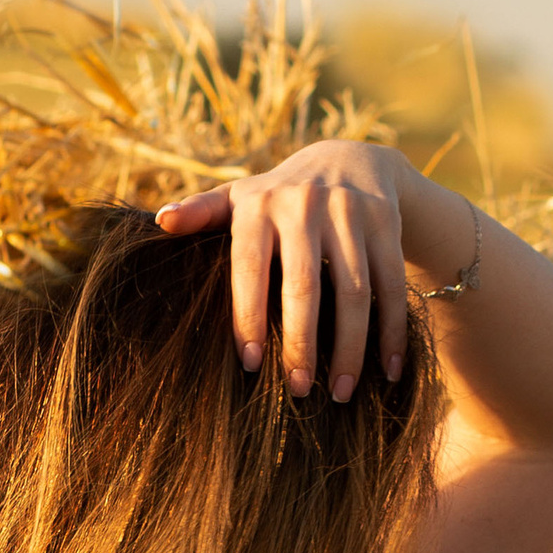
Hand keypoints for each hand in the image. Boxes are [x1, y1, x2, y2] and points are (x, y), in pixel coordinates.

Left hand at [155, 139, 423, 405]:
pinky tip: (387, 371)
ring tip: (340, 393)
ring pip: (354, 293)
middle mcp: (304, 205)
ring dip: (350, 349)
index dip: (248, 318)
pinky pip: (391, 285)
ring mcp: (349, 212)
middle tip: (299, 392)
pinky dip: (392, 332)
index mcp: (258, 206)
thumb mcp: (240, 198)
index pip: (250, 270)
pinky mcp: (386, 222)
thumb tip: (160, 222)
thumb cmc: (280, 197)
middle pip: (304, 287)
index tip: (251, 366)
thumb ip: (202, 213)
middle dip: (302, 345)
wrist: (351, 159)